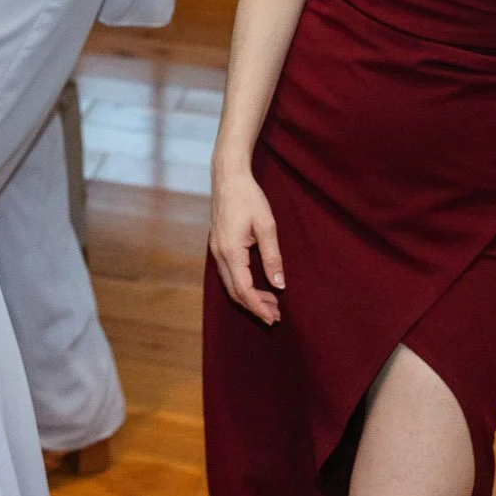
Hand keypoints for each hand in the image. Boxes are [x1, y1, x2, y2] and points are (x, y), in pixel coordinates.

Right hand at [208, 165, 283, 324]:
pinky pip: (228, 273)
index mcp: (231, 252)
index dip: (258, 307)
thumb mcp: (266, 226)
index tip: (273, 318)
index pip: (244, 290)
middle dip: (254, 306)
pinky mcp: (218, 245)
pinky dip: (242, 284)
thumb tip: (279, 285)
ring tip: (271, 303)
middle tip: (276, 316)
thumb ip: (273, 257)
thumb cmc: (249, 198)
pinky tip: (257, 284)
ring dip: (248, 296)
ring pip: (230, 284)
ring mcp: (216, 249)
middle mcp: (219, 254)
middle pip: (234, 291)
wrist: (228, 177)